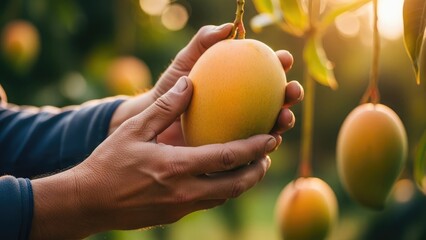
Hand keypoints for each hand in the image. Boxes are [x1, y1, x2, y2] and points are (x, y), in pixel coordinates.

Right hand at [30, 77, 275, 238]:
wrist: (88, 202)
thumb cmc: (108, 163)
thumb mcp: (133, 130)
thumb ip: (164, 107)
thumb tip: (189, 83)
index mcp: (176, 167)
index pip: (227, 158)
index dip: (254, 149)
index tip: (271, 138)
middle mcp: (184, 191)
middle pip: (236, 184)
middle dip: (258, 169)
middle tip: (268, 153)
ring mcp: (182, 207)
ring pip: (225, 196)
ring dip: (244, 181)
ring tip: (253, 164)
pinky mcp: (176, 215)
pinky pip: (209, 202)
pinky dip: (224, 189)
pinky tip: (222, 175)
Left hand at [109, 23, 303, 144]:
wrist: (153, 121)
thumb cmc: (170, 89)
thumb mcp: (185, 62)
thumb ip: (204, 42)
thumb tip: (229, 26)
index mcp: (238, 82)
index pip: (265, 69)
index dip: (280, 62)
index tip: (284, 59)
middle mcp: (244, 104)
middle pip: (276, 98)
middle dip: (291, 94)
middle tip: (291, 91)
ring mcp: (240, 127)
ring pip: (270, 125)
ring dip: (283, 122)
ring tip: (283, 120)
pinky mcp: (233, 149)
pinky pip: (251, 149)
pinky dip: (262, 148)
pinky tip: (266, 148)